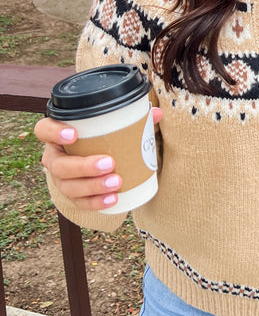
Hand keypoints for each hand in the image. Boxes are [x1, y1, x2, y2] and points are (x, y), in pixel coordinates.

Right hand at [36, 107, 162, 211]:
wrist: (97, 160)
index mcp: (58, 134)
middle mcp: (55, 157)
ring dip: (91, 186)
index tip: (74, 134)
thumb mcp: (113, 126)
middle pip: (58, 164)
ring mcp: (61, 178)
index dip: (53, 132)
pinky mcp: (72, 195)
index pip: (43, 129)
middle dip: (83, 166)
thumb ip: (133, 118)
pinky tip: (111, 200)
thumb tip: (159, 113)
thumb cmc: (103, 137)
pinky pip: (78, 203)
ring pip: (67, 186)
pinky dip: (95, 202)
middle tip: (109, 163)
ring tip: (115, 183)